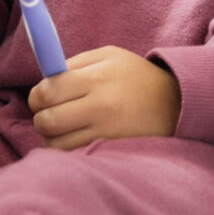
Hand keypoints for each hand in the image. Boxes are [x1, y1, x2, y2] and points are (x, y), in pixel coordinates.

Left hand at [28, 46, 181, 150]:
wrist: (177, 103)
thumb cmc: (136, 77)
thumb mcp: (109, 57)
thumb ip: (74, 64)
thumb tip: (43, 78)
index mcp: (96, 78)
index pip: (46, 92)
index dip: (36, 97)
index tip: (42, 98)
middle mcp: (100, 106)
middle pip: (46, 121)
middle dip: (40, 119)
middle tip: (50, 115)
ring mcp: (106, 133)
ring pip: (56, 145)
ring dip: (52, 139)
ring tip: (63, 130)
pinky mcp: (111, 151)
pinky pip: (73, 157)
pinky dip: (67, 152)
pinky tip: (76, 141)